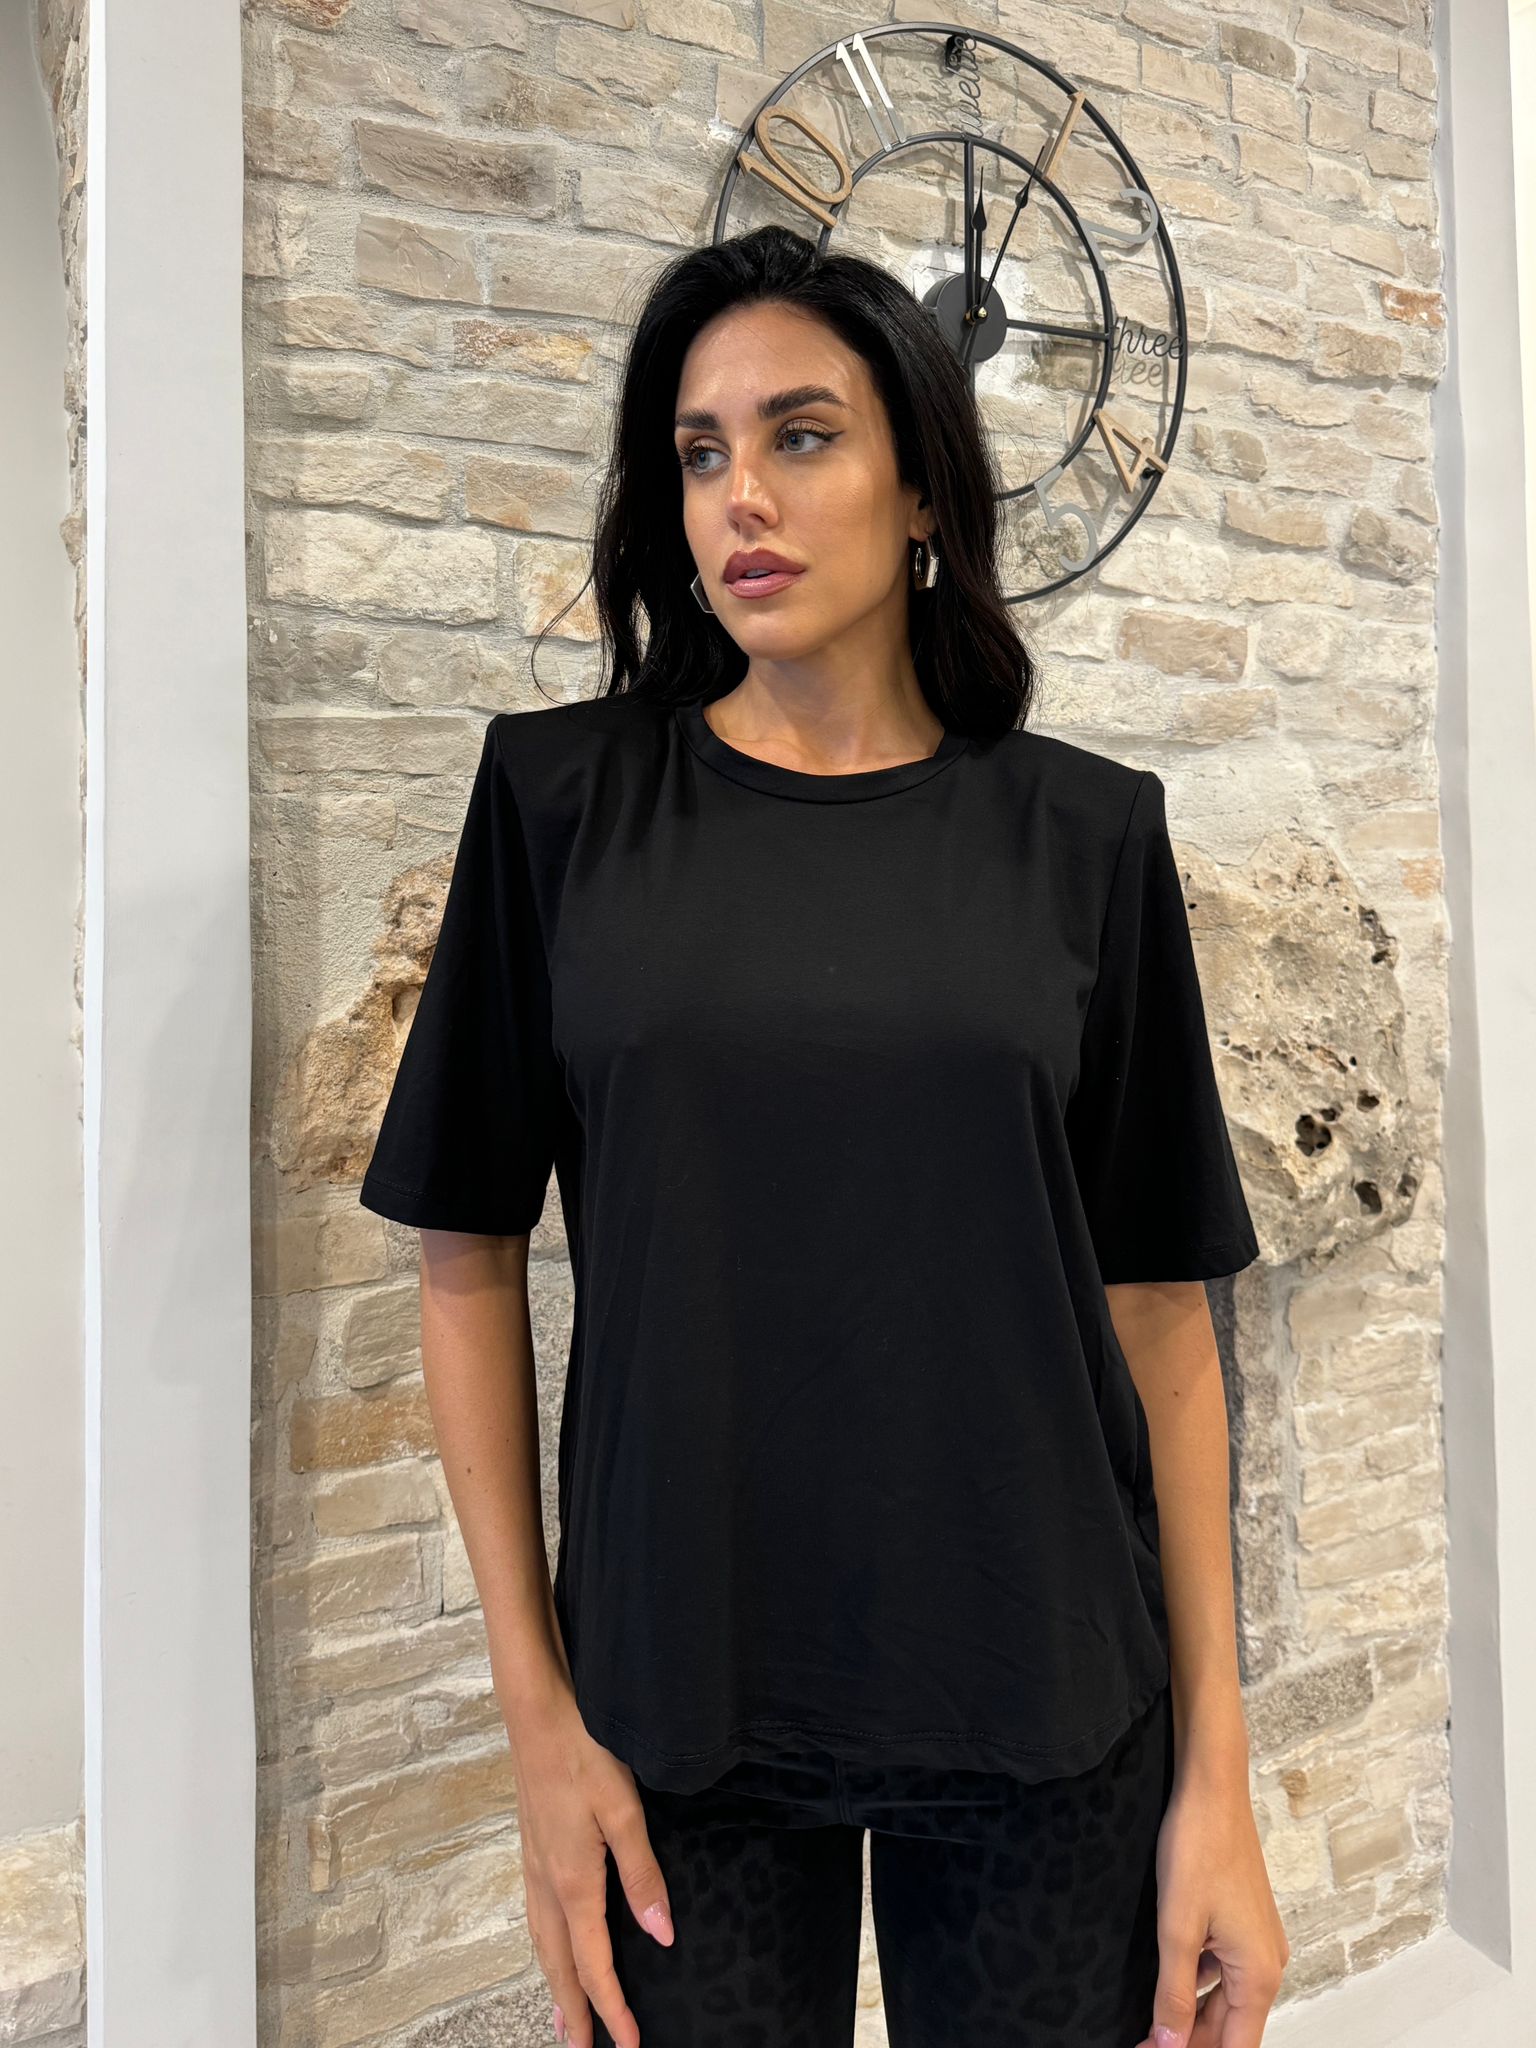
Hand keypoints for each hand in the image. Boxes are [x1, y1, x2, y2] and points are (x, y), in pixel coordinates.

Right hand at [504, 1677, 674, 2047]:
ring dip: (555, 1984)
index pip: (593, 1963)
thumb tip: (661, 1935)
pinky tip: (551, 1943)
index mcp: (573, 1882)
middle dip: (573, 2011)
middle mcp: (547, 1882)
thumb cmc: (584, 1752)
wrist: (536, 1711)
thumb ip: (643, 1875)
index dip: (612, 2008)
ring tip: (563, 2016)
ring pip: (542, 1943)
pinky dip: (544, 1947)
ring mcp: (533, 1865)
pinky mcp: (531, 1846)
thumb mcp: (623, 1810)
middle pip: (559, 1964)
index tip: (630, 2044)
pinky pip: (536, 1917)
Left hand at [1134, 1751, 1289, 2047]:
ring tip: (1151, 2020)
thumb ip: (1174, 1993)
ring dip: (1192, 2014)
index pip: (1236, 2046)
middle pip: (1231, 2026)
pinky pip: (1222, 1969)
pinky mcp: (1243, 1922)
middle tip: (1145, 2041)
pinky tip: (1166, 1979)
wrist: (1212, 1788)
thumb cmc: (1199, 1848)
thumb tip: (1168, 2045)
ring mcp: (1257, 1941)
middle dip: (1190, 2039)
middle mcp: (1267, 1962)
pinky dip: (1196, 1983)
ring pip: (1224, 1998)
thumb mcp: (1177, 1928)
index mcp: (1259, 1973)